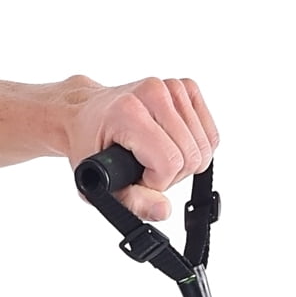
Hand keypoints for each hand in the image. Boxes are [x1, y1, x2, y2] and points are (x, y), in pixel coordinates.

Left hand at [64, 76, 218, 221]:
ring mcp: (173, 86)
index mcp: (128, 112)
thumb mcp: (97, 184)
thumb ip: (132, 203)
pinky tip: (171, 145)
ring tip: (155, 156)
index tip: (138, 178)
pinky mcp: (187, 87)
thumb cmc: (88, 145)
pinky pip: (210, 133)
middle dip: (172, 174)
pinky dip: (195, 147)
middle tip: (145, 168)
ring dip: (184, 162)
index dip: (158, 183)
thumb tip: (164, 210)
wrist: (85, 113)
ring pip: (206, 146)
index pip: (170, 162)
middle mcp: (154, 92)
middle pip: (192, 156)